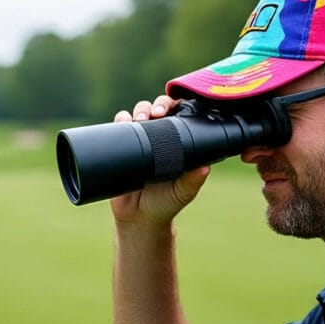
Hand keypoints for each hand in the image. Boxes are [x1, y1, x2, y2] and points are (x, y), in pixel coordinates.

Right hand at [109, 95, 210, 226]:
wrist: (139, 218)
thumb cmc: (166, 203)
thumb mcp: (184, 192)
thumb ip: (194, 180)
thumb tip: (206, 167)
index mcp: (177, 143)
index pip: (178, 116)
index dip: (176, 107)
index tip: (173, 111)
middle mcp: (157, 137)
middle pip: (157, 109)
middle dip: (156, 105)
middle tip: (156, 113)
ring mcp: (138, 140)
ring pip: (138, 113)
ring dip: (139, 110)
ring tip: (139, 119)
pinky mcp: (120, 146)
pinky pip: (118, 127)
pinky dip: (120, 120)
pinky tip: (123, 122)